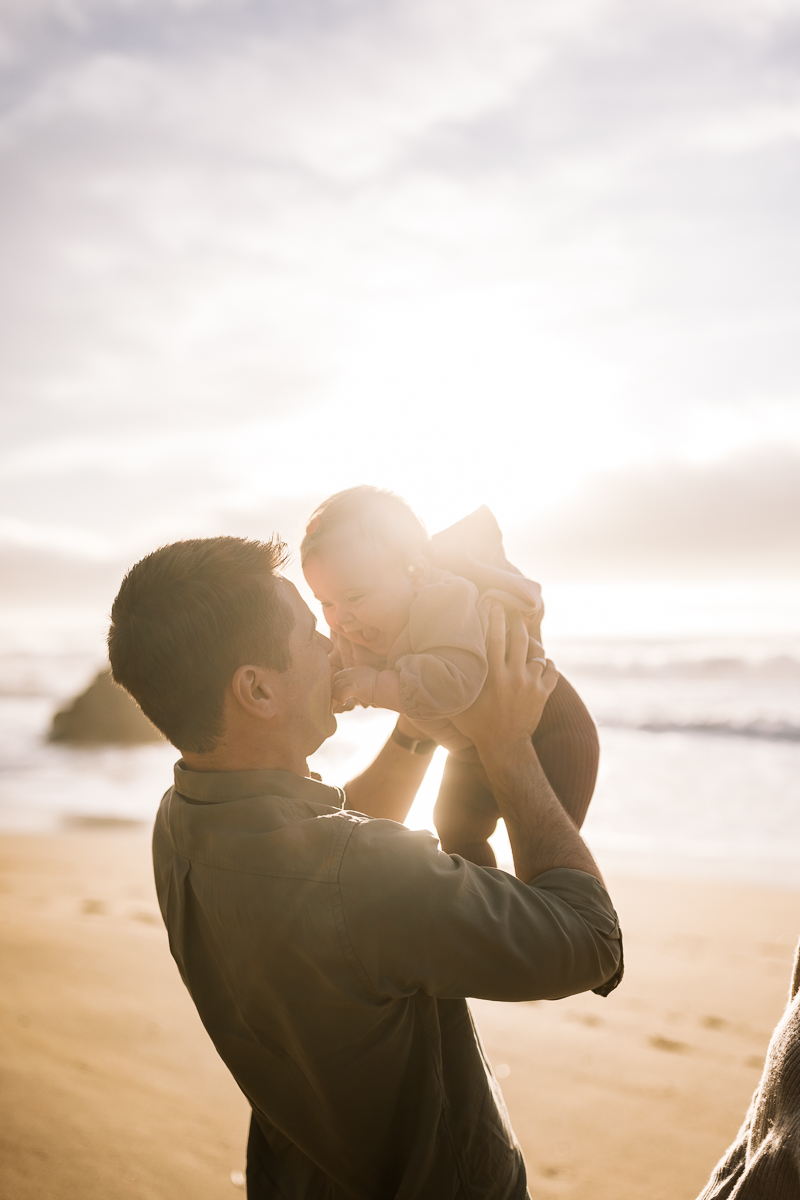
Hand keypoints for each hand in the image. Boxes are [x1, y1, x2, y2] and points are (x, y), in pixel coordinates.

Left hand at [333, 666, 378, 707]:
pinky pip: (343, 692)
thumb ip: (359, 679)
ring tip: (341, 701)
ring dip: (336, 694)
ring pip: (337, 685)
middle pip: (335, 678)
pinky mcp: (356, 688)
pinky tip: (343, 703)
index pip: (339, 674)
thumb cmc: (379, 685)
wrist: (386, 686)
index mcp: (354, 670)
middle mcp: (352, 673)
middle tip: (338, 697)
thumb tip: (357, 687)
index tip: (339, 692)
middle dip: (334, 688)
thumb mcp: (367, 678)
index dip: (336, 683)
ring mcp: (353, 680)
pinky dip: (341, 698)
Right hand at [451, 602, 557, 758]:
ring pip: (537, 653)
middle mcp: (514, 676)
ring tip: (528, 636)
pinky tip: (541, 660)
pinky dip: (547, 663)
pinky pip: (551, 671)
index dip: (495, 617)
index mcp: (492, 675)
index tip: (495, 603)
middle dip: (517, 621)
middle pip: (519, 638)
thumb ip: (450, 683)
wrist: (503, 747)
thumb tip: (427, 667)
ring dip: (533, 643)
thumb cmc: (475, 725)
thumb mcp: (459, 702)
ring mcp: (531, 684)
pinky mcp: (543, 694)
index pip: (495, 637)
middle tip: (515, 611)